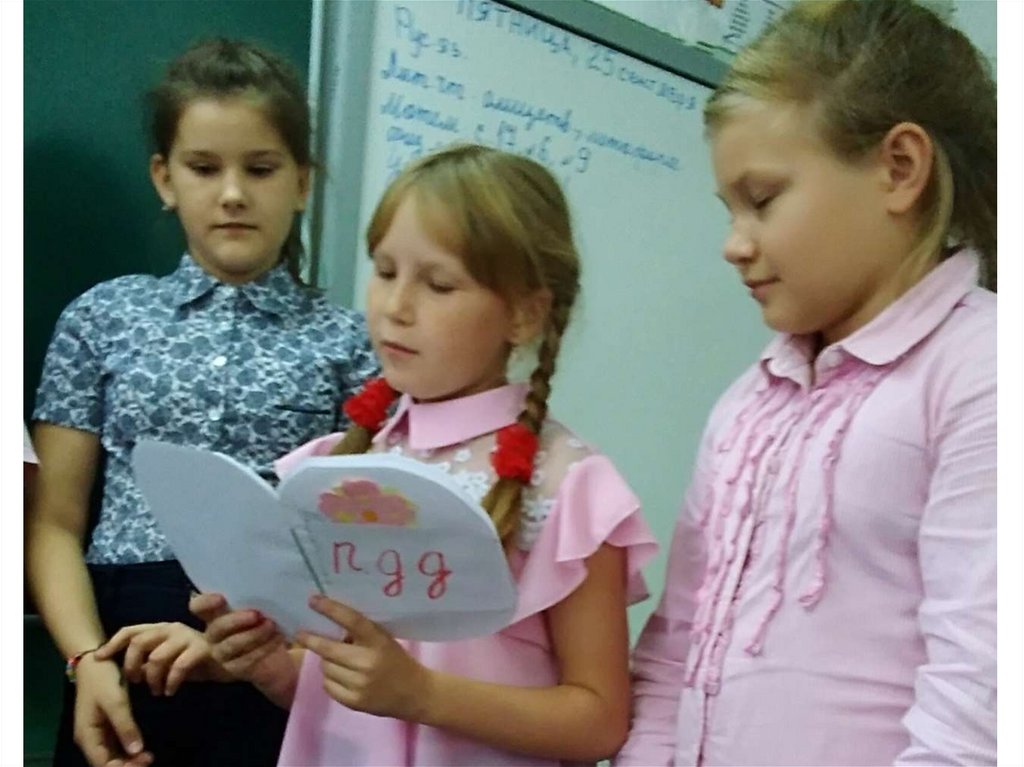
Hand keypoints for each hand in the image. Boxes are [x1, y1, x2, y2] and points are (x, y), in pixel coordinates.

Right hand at [72, 654, 152, 766]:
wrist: (94, 660)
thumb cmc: (102, 680)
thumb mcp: (115, 701)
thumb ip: (125, 726)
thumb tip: (136, 752)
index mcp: (87, 736)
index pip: (102, 764)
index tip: (145, 761)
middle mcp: (90, 739)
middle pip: (106, 763)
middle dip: (127, 765)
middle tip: (150, 759)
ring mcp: (97, 733)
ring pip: (111, 756)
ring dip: (128, 761)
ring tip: (149, 757)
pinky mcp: (105, 726)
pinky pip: (115, 746)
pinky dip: (127, 751)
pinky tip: (142, 750)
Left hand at [94, 622, 223, 695]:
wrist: (231, 661)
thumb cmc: (195, 662)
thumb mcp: (168, 660)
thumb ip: (149, 660)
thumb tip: (125, 670)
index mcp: (161, 628)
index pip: (131, 630)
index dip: (113, 644)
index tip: (99, 659)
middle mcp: (172, 628)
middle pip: (140, 642)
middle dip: (132, 665)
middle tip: (135, 682)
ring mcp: (188, 637)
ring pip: (157, 657)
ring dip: (152, 678)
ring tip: (156, 691)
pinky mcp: (202, 649)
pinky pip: (179, 666)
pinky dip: (170, 682)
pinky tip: (170, 692)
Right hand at [190, 592, 288, 685]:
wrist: (281, 655)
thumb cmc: (269, 620)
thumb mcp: (267, 606)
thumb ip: (264, 598)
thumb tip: (288, 588)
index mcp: (217, 613)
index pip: (199, 607)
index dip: (205, 602)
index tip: (221, 598)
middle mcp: (214, 634)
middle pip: (216, 628)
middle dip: (235, 620)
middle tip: (256, 614)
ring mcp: (222, 653)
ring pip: (230, 645)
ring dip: (252, 635)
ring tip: (271, 625)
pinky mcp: (235, 669)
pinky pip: (245, 661)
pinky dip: (262, 648)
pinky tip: (277, 638)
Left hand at [296, 594, 433, 721]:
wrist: (415, 694)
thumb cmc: (398, 661)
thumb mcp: (385, 640)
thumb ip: (362, 634)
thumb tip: (330, 625)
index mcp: (379, 641)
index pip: (352, 620)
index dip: (331, 609)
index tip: (313, 600)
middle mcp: (367, 662)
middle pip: (329, 648)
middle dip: (311, 640)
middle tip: (300, 633)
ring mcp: (360, 684)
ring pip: (326, 667)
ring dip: (326, 661)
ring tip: (337, 660)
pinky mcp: (354, 702)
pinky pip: (328, 686)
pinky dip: (330, 679)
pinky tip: (340, 676)